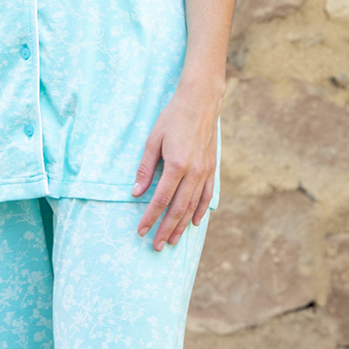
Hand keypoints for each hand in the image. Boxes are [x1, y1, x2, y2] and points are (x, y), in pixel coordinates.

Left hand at [132, 79, 221, 250]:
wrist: (200, 102)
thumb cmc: (173, 118)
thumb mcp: (154, 140)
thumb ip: (145, 167)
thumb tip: (136, 192)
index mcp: (176, 165)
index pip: (161, 200)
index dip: (150, 218)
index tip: (141, 231)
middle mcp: (193, 172)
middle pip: (179, 209)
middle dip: (166, 229)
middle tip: (157, 246)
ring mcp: (205, 171)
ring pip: (193, 206)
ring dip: (182, 226)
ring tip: (173, 240)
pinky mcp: (211, 168)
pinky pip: (207, 195)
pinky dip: (200, 211)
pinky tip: (193, 223)